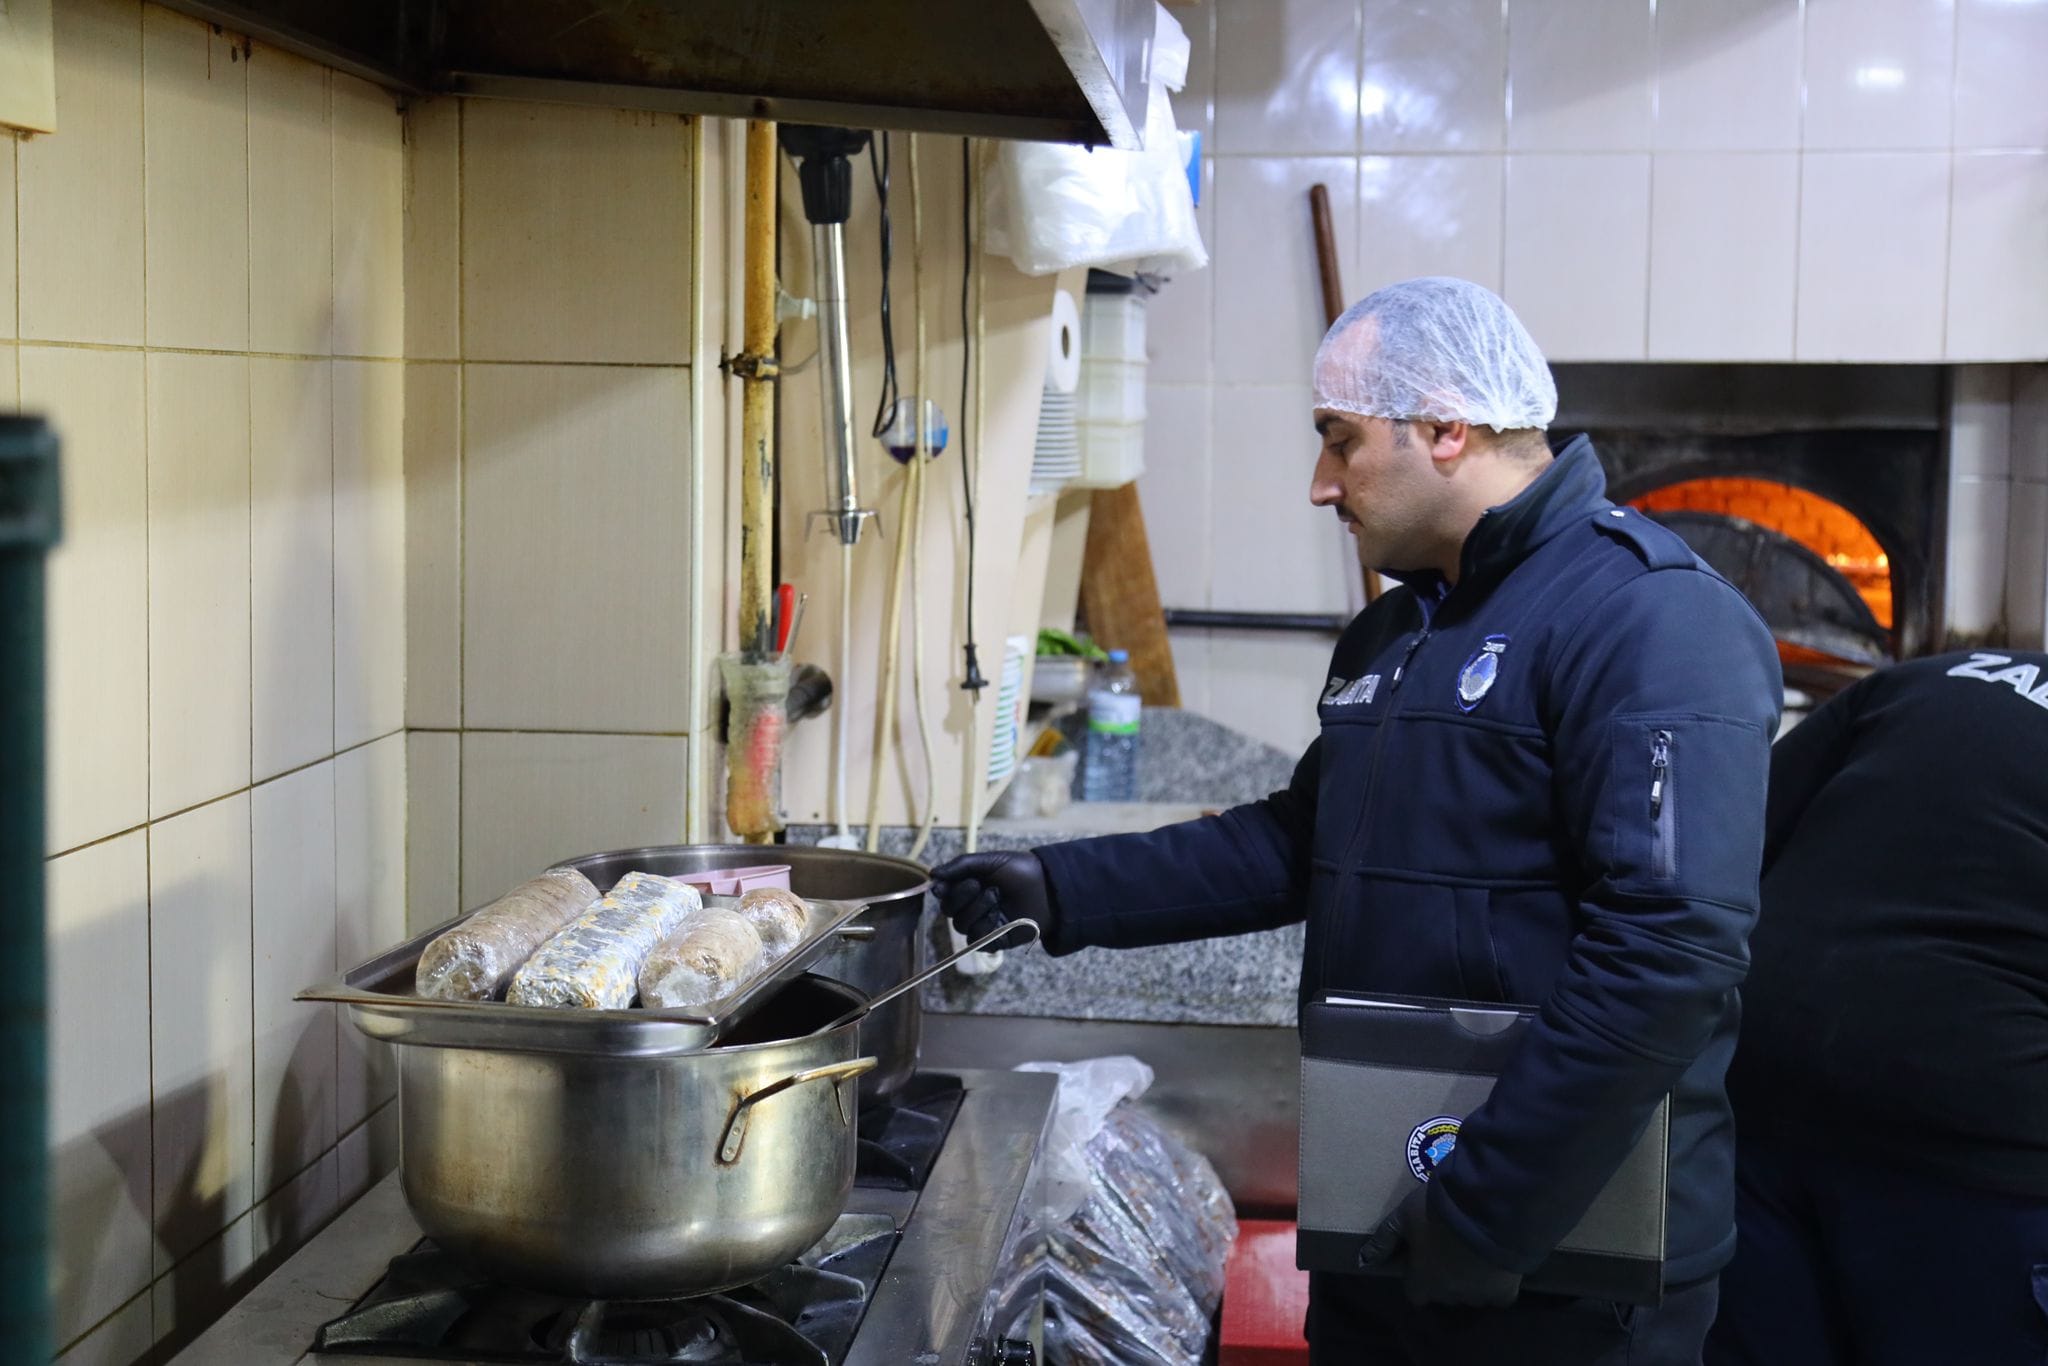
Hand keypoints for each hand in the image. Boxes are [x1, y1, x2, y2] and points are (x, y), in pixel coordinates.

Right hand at [930, 851, 1052, 943]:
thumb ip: (961, 865)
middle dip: (960, 896)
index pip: (943, 894)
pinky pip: (976, 939)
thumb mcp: (990, 861)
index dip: (941, 891)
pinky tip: (999, 914)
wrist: (1049, 888)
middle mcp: (972, 907)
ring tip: (996, 896)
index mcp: (969, 887)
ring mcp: (982, 924)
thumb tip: (932, 875)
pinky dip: (984, 926)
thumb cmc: (1021, 871)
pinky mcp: (993, 941)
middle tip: (978, 884)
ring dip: (976, 909)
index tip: (943, 886)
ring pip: (961, 925)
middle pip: (948, 910)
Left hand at [1357, 1185, 1523, 1307]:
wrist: (1489, 1210)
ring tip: (1473, 1253)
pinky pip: (1497, 1296)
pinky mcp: (1505, 1292)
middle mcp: (1449, 1297)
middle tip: (1449, 1249)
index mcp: (1422, 1282)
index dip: (1419, 1276)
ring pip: (1470, 1295)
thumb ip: (1384, 1239)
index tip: (1424, 1257)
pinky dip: (1495, 1284)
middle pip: (1443, 1294)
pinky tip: (1494, 1264)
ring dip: (1469, 1280)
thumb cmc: (1438, 1212)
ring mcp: (1478, 1296)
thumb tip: (1363, 1261)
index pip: (1415, 1292)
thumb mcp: (1404, 1216)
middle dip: (1444, 1278)